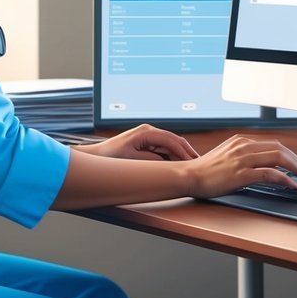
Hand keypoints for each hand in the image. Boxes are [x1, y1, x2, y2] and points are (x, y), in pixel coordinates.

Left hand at [77, 124, 198, 160]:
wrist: (96, 157)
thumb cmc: (110, 158)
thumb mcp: (132, 160)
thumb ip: (151, 160)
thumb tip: (168, 162)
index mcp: (146, 132)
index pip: (171, 141)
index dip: (183, 152)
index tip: (192, 162)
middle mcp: (149, 131)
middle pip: (174, 140)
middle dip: (187, 152)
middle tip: (199, 163)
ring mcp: (148, 136)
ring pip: (171, 144)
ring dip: (181, 154)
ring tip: (192, 165)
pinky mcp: (146, 143)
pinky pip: (164, 148)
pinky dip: (173, 156)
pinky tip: (179, 164)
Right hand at [181, 135, 296, 198]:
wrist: (189, 176)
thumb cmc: (205, 171)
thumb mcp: (226, 156)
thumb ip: (242, 157)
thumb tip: (260, 166)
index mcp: (241, 141)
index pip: (273, 144)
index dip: (289, 155)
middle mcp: (244, 146)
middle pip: (280, 149)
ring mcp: (243, 158)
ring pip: (279, 158)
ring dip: (296, 168)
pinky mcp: (242, 173)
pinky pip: (271, 174)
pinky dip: (286, 179)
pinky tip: (293, 186)